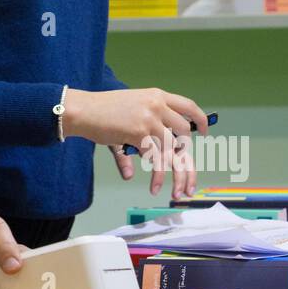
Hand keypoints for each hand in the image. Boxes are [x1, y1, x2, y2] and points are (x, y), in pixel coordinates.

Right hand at [65, 87, 203, 198]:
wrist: (82, 109)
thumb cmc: (101, 112)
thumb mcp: (127, 116)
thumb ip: (136, 140)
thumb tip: (128, 173)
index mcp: (156, 96)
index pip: (187, 105)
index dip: (200, 119)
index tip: (204, 132)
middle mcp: (157, 105)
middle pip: (184, 132)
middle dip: (187, 156)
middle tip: (185, 174)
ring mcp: (149, 118)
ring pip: (173, 150)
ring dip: (177, 175)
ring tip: (176, 192)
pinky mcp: (139, 132)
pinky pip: (155, 159)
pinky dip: (157, 177)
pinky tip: (155, 187)